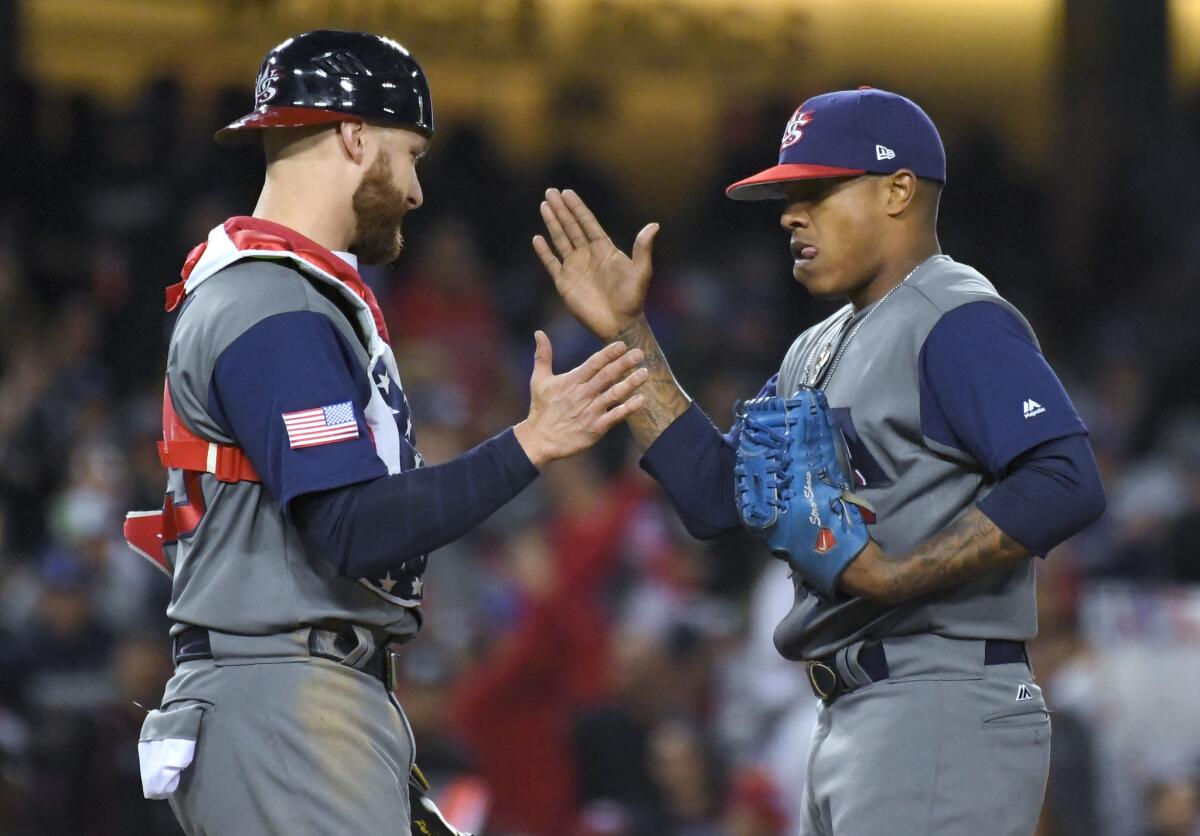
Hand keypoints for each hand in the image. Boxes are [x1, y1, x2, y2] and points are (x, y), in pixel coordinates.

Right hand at [513, 330, 647, 467]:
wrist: (539, 440)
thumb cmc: (541, 409)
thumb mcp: (539, 380)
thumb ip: (543, 355)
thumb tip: (538, 332)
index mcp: (572, 381)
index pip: (593, 364)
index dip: (608, 354)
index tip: (623, 345)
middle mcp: (583, 395)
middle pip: (607, 376)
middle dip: (624, 363)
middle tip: (639, 353)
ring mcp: (590, 412)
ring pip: (614, 394)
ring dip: (630, 383)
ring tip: (645, 373)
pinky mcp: (595, 428)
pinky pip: (615, 416)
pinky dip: (629, 408)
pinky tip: (642, 400)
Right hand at [533, 188, 659, 339]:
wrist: (619, 323)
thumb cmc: (633, 298)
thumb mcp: (641, 270)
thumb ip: (643, 248)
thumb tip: (654, 225)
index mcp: (604, 249)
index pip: (587, 222)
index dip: (577, 208)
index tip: (567, 192)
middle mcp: (588, 255)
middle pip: (571, 226)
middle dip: (561, 209)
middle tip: (550, 192)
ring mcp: (575, 267)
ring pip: (560, 239)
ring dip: (552, 223)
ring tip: (543, 205)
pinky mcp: (565, 282)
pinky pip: (551, 263)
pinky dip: (544, 251)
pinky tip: (537, 238)